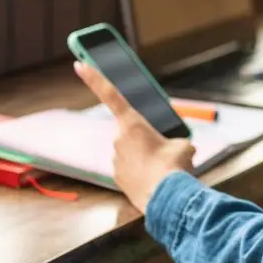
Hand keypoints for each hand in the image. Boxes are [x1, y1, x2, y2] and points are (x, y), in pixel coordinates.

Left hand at [73, 62, 194, 210]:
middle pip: (131, 131)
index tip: (79, 64)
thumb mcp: (183, 145)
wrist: (166, 198)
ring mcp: (116, 158)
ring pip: (131, 151)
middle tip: (163, 152)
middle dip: (146, 139)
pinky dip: (140, 172)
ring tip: (162, 169)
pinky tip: (153, 179)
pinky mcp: (116, 177)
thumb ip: (175, 141)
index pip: (110, 94)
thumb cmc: (174, 166)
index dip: (94, 77)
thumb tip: (178, 148)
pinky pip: (129, 168)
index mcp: (133, 123)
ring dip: (145, 157)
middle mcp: (119, 138)